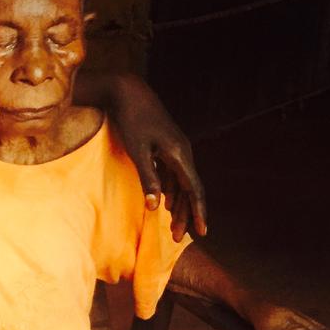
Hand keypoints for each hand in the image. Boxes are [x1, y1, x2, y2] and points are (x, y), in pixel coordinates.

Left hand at [109, 74, 207, 240]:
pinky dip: (170, 192)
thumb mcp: (137, 150)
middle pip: (189, 190)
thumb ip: (148, 178)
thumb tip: (155, 207)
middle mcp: (183, 152)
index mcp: (179, 154)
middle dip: (185, 215)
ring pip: (181, 184)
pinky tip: (166, 205)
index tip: (201, 233)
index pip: (194, 190)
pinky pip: (173, 175)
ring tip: (172, 228)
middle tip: (176, 238)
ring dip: (178, 206)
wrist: (128, 91)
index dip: (198, 213)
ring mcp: (175, 149)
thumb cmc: (131, 119)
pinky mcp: (166, 147)